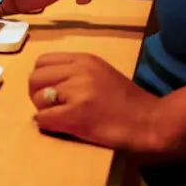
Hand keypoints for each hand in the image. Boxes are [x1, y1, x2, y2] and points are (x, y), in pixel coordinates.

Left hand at [28, 52, 160, 152]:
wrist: (151, 121)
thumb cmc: (126, 102)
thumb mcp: (100, 73)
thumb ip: (74, 72)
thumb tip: (45, 83)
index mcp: (84, 59)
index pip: (42, 61)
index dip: (42, 78)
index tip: (51, 90)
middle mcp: (79, 71)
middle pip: (34, 78)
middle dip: (37, 94)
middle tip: (53, 106)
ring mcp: (78, 92)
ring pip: (37, 98)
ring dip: (44, 110)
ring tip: (61, 116)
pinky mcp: (76, 114)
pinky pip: (43, 118)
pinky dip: (47, 124)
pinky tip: (61, 126)